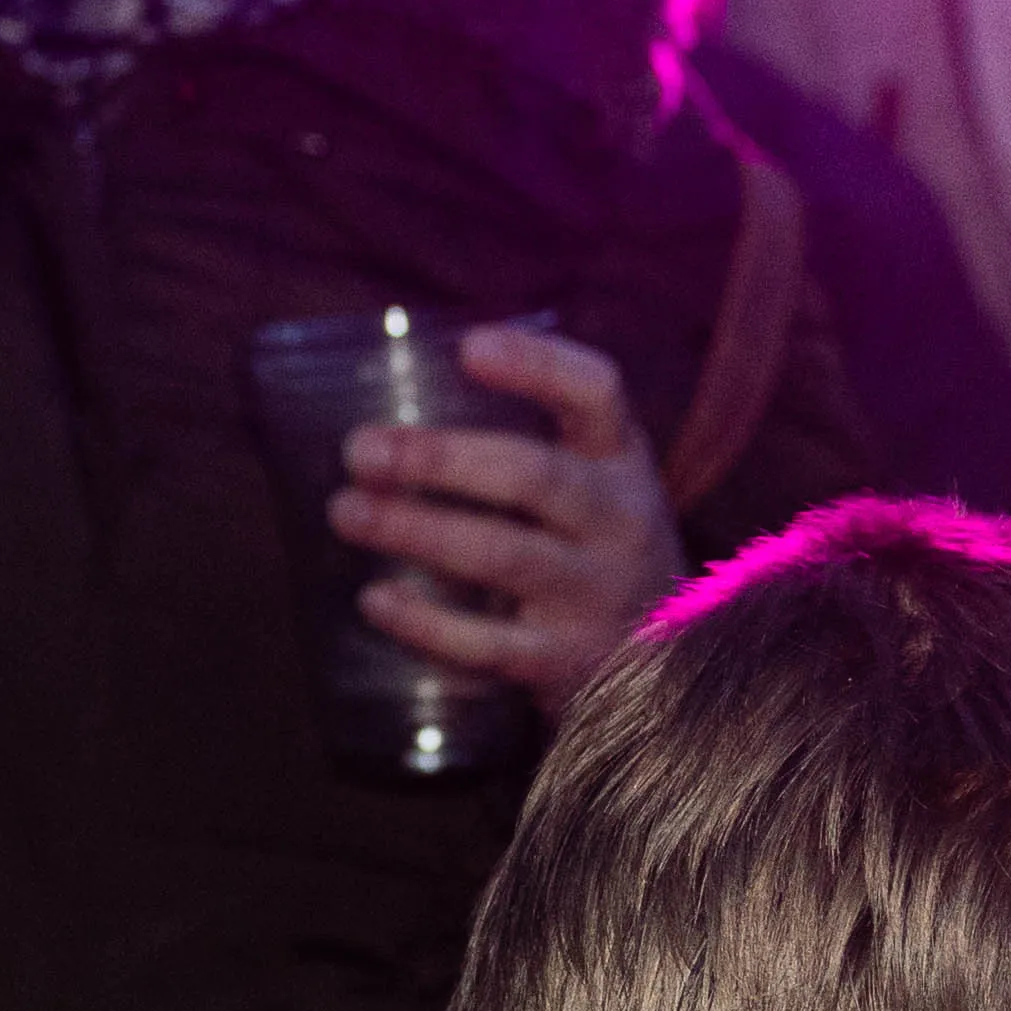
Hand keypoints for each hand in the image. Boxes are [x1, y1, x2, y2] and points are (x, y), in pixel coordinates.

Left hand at [333, 323, 684, 703]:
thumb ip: (521, 448)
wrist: (665, 663)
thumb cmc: (595, 551)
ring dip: (418, 531)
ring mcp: (595, 594)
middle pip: (534, 477)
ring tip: (346, 511)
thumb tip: (391, 423)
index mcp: (620, 459)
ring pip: (504, 557)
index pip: (595, 393)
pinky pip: (489, 645)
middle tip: (360, 449)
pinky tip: (376, 599)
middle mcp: (618, 521)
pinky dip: (426, 625)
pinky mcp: (564, 663)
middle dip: (442, 460)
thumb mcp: (591, 486)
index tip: (469, 347)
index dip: (537, 365)